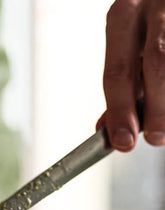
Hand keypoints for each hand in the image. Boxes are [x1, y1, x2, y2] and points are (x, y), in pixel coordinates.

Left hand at [101, 0, 164, 150]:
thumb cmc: (150, 21)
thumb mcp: (129, 44)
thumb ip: (123, 86)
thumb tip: (109, 129)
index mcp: (124, 16)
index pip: (118, 72)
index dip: (120, 112)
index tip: (123, 141)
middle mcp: (153, 6)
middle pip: (156, 64)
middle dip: (156, 109)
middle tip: (154, 136)